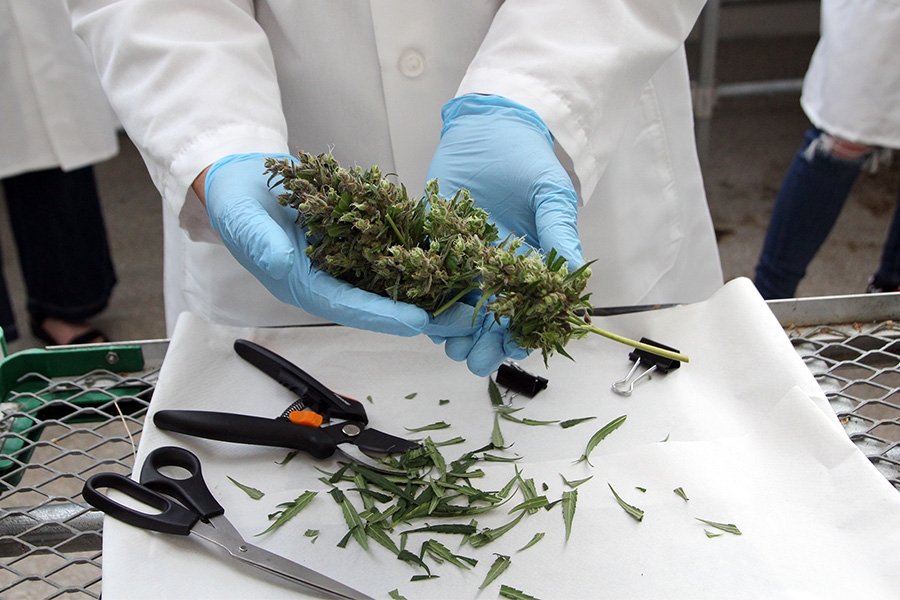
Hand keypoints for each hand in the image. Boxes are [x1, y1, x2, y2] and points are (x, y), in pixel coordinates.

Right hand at [202, 153, 480, 339]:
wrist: (239, 178)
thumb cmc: (237, 204)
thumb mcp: (243, 221)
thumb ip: (264, 245)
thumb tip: (283, 264)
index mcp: (302, 286)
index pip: (349, 308)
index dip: (385, 316)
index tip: (420, 321)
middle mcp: (328, 281)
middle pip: (379, 304)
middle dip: (421, 312)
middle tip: (463, 320)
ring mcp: (343, 264)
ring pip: (391, 284)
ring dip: (429, 290)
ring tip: (469, 295)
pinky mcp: (354, 243)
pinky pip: (390, 255)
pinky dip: (419, 258)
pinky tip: (450, 258)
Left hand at [425, 94, 581, 373]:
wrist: (486, 124)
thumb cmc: (526, 157)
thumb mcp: (551, 195)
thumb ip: (560, 236)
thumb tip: (574, 282)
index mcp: (526, 265)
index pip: (525, 312)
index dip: (520, 335)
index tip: (512, 347)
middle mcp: (493, 269)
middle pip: (489, 322)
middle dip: (484, 346)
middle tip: (475, 358)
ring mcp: (461, 259)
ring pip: (455, 310)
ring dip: (453, 333)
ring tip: (451, 343)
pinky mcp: (432, 244)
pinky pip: (426, 280)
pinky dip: (424, 301)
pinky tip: (424, 316)